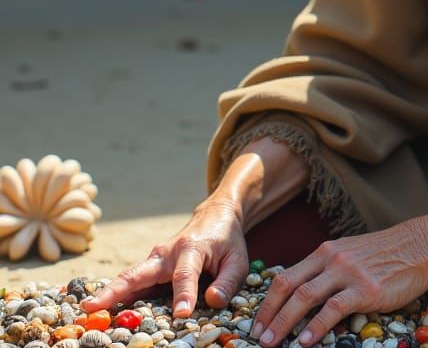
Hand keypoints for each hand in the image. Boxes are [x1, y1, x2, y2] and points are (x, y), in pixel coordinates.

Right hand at [81, 198, 248, 317]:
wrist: (216, 215)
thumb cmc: (227, 241)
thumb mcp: (238, 260)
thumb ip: (227, 282)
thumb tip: (212, 303)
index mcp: (192, 249)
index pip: (185, 275)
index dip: (184, 296)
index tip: (181, 315)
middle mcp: (167, 253)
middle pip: (139, 273)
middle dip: (116, 290)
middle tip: (92, 307)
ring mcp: (155, 259)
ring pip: (130, 277)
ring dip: (108, 293)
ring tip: (85, 310)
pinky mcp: (150, 266)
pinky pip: (133, 281)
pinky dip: (116, 294)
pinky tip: (99, 308)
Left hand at [252, 217, 427, 346]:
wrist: (424, 245)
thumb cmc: (390, 254)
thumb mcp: (354, 254)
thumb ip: (330, 270)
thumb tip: (306, 297)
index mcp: (327, 251)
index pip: (286, 276)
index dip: (267, 302)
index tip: (257, 322)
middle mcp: (333, 258)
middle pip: (288, 286)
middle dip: (268, 315)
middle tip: (257, 337)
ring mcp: (348, 272)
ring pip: (304, 297)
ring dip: (284, 323)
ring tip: (272, 343)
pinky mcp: (366, 288)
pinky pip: (332, 308)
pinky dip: (315, 327)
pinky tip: (306, 342)